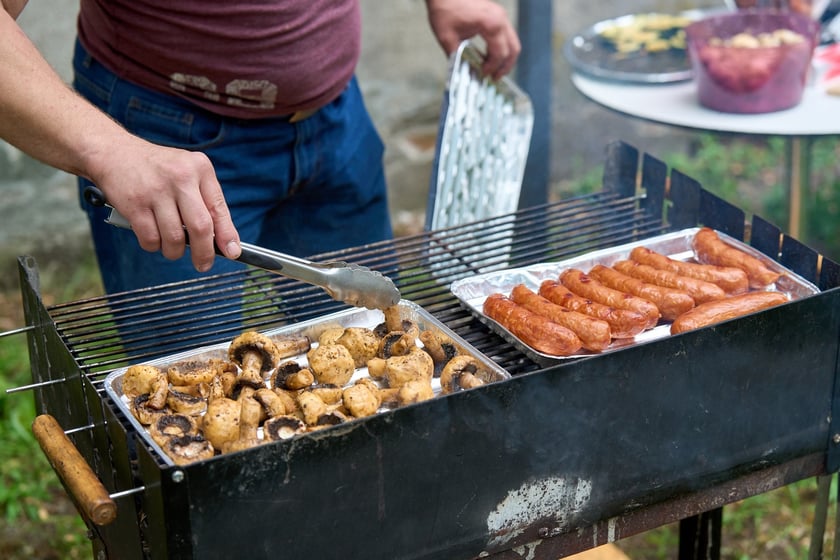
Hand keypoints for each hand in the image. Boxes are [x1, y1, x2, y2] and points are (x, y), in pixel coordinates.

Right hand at [88, 136, 240, 271]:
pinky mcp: (134, 204)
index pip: (219, 208)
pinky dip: (154, 246)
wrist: (113, 152)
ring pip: (175, 238)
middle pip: (201, 227)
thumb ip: (206, 201)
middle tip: (203, 264)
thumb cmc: (157, 170)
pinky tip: (154, 237)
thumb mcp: (187, 172)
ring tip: (172, 247)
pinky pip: (151, 239)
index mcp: (199, 168)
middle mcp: (180, 177)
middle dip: (204, 253)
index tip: (232, 252)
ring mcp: (156, 191)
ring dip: (174, 251)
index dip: (227, 235)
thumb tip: (224, 241)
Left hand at [425, 0, 520, 78]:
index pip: (499, 54)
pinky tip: (490, 57)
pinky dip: (502, 48)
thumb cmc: (445, 10)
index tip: (482, 75)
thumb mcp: (447, 38)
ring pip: (513, 42)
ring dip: (505, 58)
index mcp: (490, 24)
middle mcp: (500, 19)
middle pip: (513, 49)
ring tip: (493, 70)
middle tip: (494, 78)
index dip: (492, 68)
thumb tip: (464, 74)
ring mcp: (500, 15)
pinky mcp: (497, 15)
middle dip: (505, 67)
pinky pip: (507, 36)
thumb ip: (458, 58)